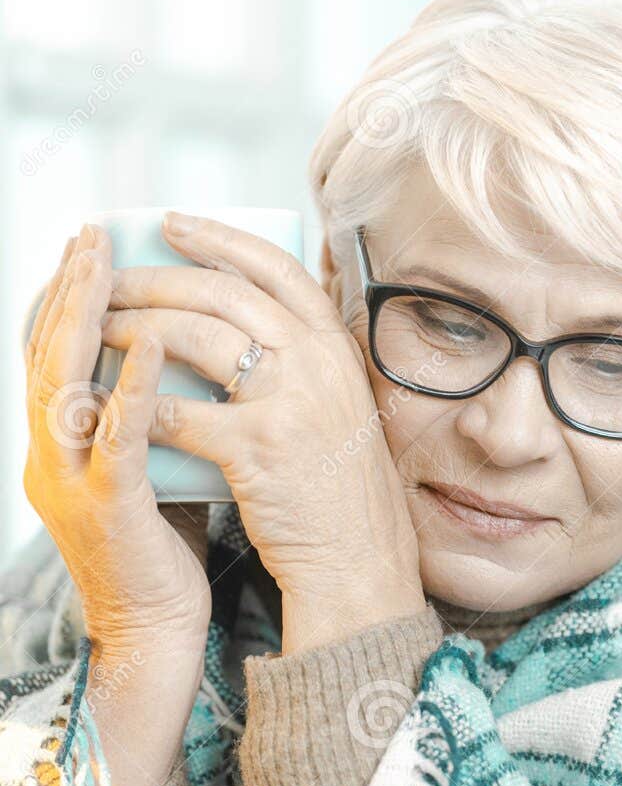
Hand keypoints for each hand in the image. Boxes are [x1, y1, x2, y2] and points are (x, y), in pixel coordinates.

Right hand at [23, 224, 211, 785]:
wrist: (155, 635)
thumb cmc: (159, 553)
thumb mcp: (142, 471)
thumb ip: (145, 420)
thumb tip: (174, 360)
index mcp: (58, 449)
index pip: (53, 356)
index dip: (65, 296)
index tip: (88, 243)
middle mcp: (51, 459)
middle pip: (47, 355)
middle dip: (69, 288)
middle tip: (90, 232)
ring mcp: (72, 483)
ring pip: (65, 383)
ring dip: (85, 317)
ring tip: (105, 261)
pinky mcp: (109, 508)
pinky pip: (116, 436)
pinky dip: (130, 385)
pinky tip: (147, 343)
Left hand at [101, 213, 425, 650]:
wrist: (361, 561)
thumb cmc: (340, 491)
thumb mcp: (337, 406)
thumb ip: (300, 361)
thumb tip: (238, 322)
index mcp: (334, 346)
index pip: (272, 266)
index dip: (217, 238)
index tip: (171, 223)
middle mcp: (317, 362)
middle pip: (221, 292)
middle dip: (154, 279)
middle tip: (109, 280)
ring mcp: (291, 402)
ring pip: (193, 338)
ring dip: (132, 329)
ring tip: (95, 329)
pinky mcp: (259, 449)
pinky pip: (178, 413)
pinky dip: (137, 407)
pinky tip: (110, 404)